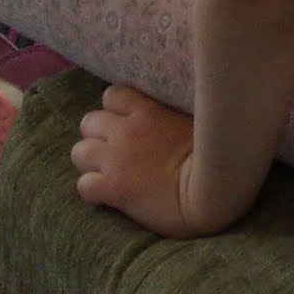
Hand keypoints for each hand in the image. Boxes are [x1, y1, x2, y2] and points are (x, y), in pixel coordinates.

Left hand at [72, 87, 228, 234]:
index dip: (114, 111)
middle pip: (89, 122)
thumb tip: (173, 117)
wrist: (211, 192)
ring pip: (79, 153)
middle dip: (96, 136)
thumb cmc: (215, 158)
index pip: (112, 95)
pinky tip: (106, 197)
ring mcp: (116, 160)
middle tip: (113, 153)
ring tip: (105, 174)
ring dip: (89, 163)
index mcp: (147, 112)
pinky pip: (83, 185)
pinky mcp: (112, 188)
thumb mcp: (197, 123)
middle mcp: (126, 131)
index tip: (125, 125)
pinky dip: (92, 191)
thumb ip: (174, 116)